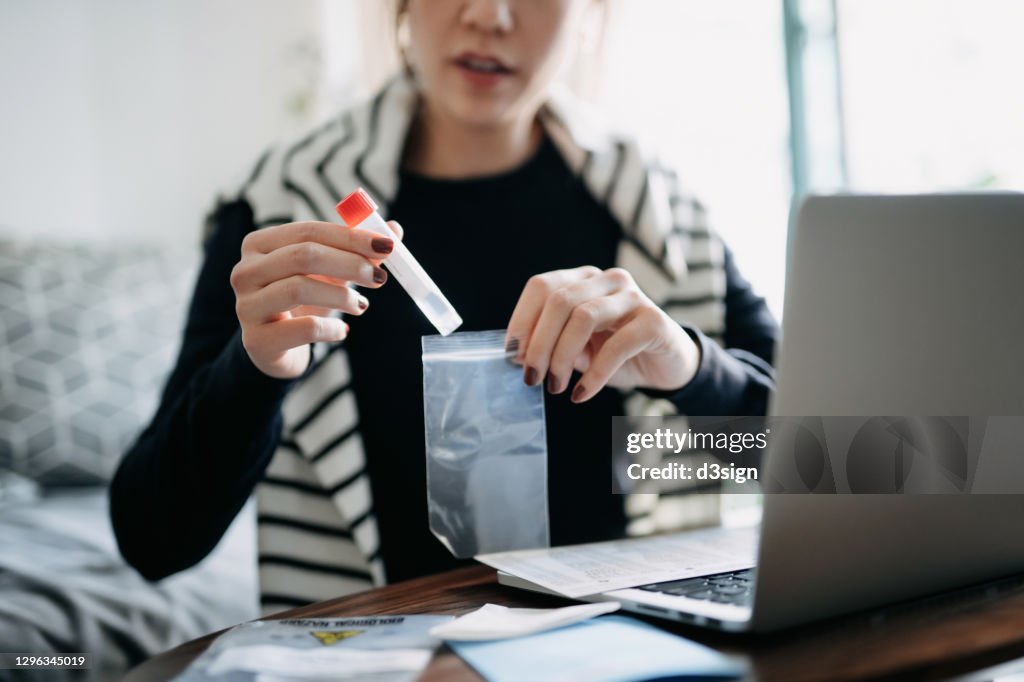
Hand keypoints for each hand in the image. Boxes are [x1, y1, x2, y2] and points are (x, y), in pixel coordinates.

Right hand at [230, 220, 402, 378]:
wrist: (276, 349)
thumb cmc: (302, 303)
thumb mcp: (327, 273)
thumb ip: (357, 251)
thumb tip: (394, 230)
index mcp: (259, 245)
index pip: (308, 231)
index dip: (350, 237)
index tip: (386, 245)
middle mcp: (245, 271)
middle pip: (303, 256)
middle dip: (349, 263)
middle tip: (378, 277)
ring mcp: (246, 306)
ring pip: (299, 288)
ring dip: (341, 296)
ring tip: (361, 305)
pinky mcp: (256, 340)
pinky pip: (303, 328)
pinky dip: (331, 328)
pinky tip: (341, 332)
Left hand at [506, 266, 700, 402]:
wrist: (667, 366)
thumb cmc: (616, 355)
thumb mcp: (578, 349)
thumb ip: (552, 344)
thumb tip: (518, 354)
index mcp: (584, 279)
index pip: (542, 286)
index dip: (522, 319)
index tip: (511, 355)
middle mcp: (607, 280)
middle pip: (559, 300)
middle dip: (538, 343)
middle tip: (531, 378)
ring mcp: (633, 296)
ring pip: (583, 316)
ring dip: (562, 357)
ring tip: (555, 387)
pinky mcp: (654, 320)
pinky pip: (616, 346)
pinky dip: (594, 375)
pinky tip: (582, 394)